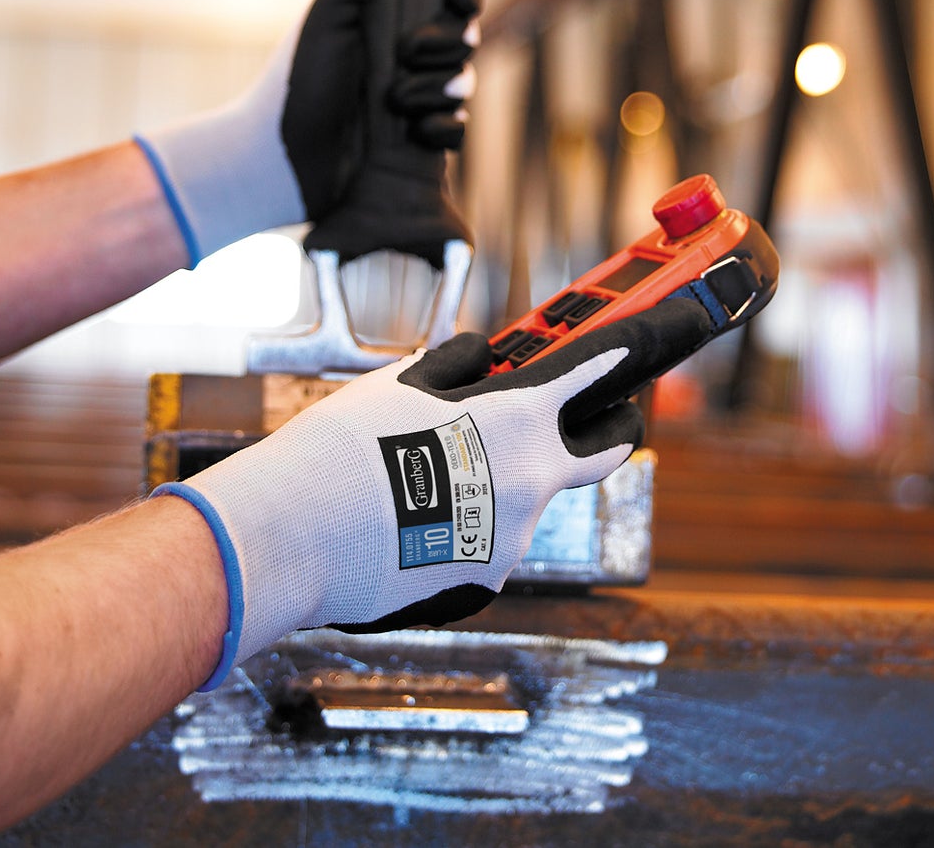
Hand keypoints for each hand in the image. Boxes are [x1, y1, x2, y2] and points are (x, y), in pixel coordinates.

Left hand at [136, 0, 480, 262]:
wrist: (279, 160)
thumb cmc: (295, 81)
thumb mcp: (330, 14)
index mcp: (387, 16)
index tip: (461, 1)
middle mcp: (406, 53)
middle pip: (463, 35)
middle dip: (446, 45)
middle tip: (406, 52)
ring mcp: (416, 96)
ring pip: (463, 83)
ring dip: (436, 90)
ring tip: (394, 101)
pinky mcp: (419, 141)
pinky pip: (456, 130)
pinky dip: (440, 130)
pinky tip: (413, 133)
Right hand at [155, 295, 712, 686]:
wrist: (295, 535)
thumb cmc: (345, 446)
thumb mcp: (404, 383)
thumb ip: (459, 372)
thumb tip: (482, 362)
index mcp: (519, 419)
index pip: (594, 375)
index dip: (622, 356)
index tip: (638, 349)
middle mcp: (533, 482)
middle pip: (605, 452)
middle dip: (616, 431)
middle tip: (610, 419)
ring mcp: (515, 540)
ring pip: (527, 501)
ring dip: (502, 487)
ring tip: (426, 482)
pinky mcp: (484, 584)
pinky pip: (489, 545)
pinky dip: (466, 532)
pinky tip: (411, 526)